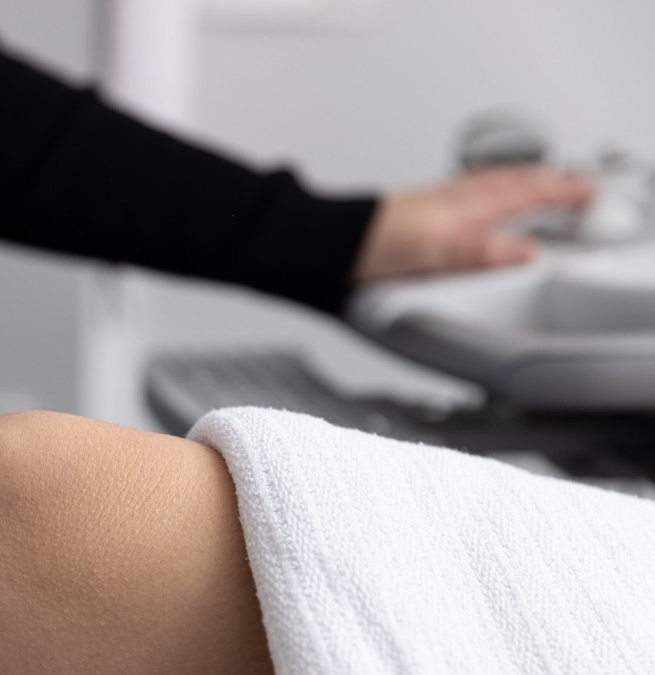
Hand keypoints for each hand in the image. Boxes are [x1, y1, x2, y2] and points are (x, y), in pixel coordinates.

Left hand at [353, 166, 594, 283]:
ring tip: (539, 182)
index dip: (559, 194)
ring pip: (490, 184)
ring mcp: (435, 203)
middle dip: (547, 181)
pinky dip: (489, 188)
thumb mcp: (436, 256)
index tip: (586, 192)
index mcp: (466, 207)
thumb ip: (483, 254)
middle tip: (574, 183)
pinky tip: (479, 198)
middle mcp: (453, 199)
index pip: (525, 195)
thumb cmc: (371, 246)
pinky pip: (468, 191)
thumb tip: (525, 253)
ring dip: (521, 180)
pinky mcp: (419, 212)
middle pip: (511, 183)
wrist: (327, 244)